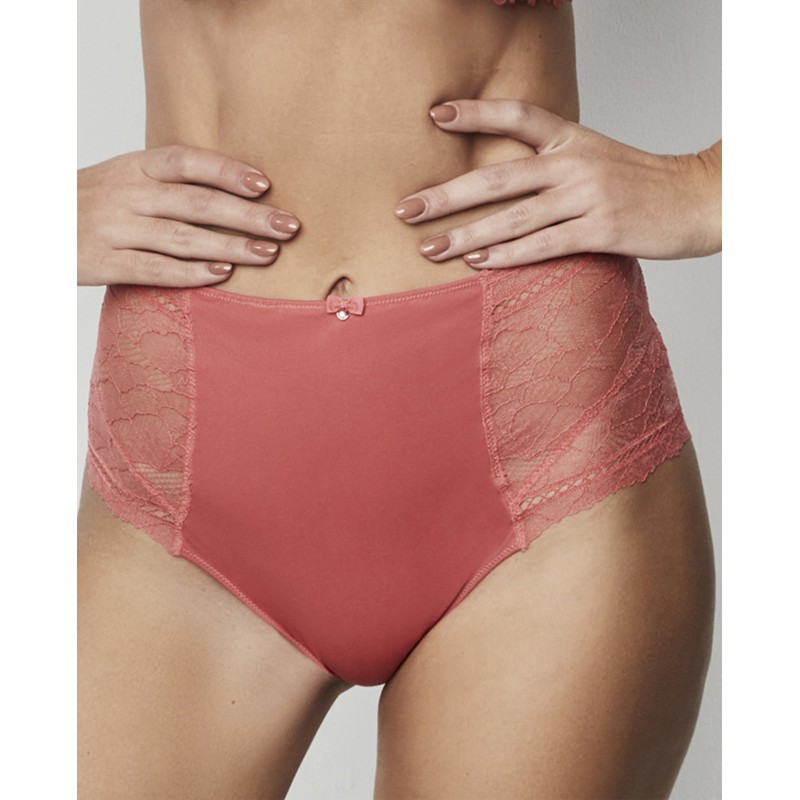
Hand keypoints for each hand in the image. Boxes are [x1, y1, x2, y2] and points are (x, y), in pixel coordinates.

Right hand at [78, 145, 301, 285]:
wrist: (33, 225)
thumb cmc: (94, 204)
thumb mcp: (127, 181)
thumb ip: (171, 185)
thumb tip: (237, 195)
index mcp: (135, 167)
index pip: (187, 161)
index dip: (228, 171)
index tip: (266, 185)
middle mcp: (126, 193)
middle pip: (197, 202)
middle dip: (248, 215)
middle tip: (288, 226)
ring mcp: (114, 228)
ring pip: (182, 237)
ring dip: (231, 246)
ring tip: (268, 253)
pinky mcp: (102, 262)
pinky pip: (154, 269)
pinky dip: (191, 273)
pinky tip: (222, 275)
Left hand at [394, 99, 720, 266]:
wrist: (700, 199)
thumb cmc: (643, 183)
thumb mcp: (597, 157)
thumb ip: (554, 164)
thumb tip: (507, 183)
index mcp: (573, 138)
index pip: (517, 116)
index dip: (476, 112)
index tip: (436, 115)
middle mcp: (574, 163)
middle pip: (498, 176)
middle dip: (446, 195)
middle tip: (406, 209)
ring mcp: (587, 196)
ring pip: (513, 217)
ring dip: (465, 235)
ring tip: (429, 249)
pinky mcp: (601, 230)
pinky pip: (543, 245)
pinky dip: (507, 256)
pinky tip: (477, 263)